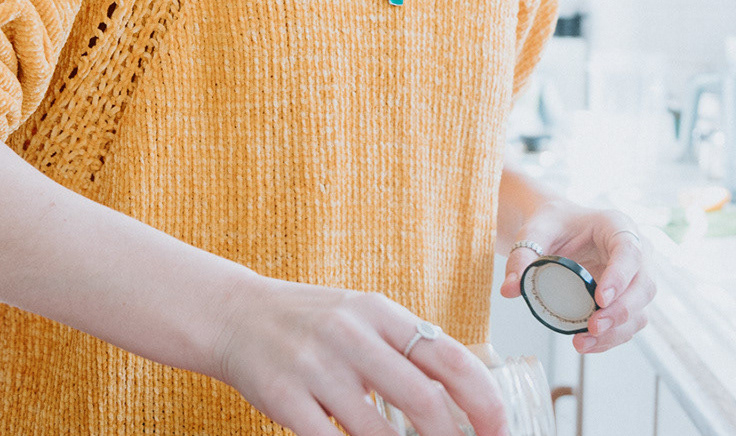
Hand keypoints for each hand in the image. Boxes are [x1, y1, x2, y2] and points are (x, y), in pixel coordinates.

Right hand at [211, 276, 509, 435]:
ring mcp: (315, 366)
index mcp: (378, 312)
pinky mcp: (285, 398)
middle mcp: (349, 334)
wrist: (235, 314)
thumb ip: (405, 345)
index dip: (484, 403)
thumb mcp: (360, 316)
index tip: (500, 432)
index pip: (450, 358)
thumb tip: (467, 393)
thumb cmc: (309, 321)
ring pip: (379, 434)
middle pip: (423, 400)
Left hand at [500, 200, 654, 353]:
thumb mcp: (534, 231)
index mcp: (617, 226)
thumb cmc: (551, 223)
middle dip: (620, 311)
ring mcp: (635, 277)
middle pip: (643, 285)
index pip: (629, 251)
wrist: (557, 228)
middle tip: (593, 327)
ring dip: (616, 331)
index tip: (600, 298)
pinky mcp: (628, 298)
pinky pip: (628, 322)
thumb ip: (522, 255)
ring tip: (582, 342)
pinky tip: (588, 344)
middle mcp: (636, 252)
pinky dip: (611, 337)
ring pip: (640, 309)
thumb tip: (509, 289)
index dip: (620, 276)